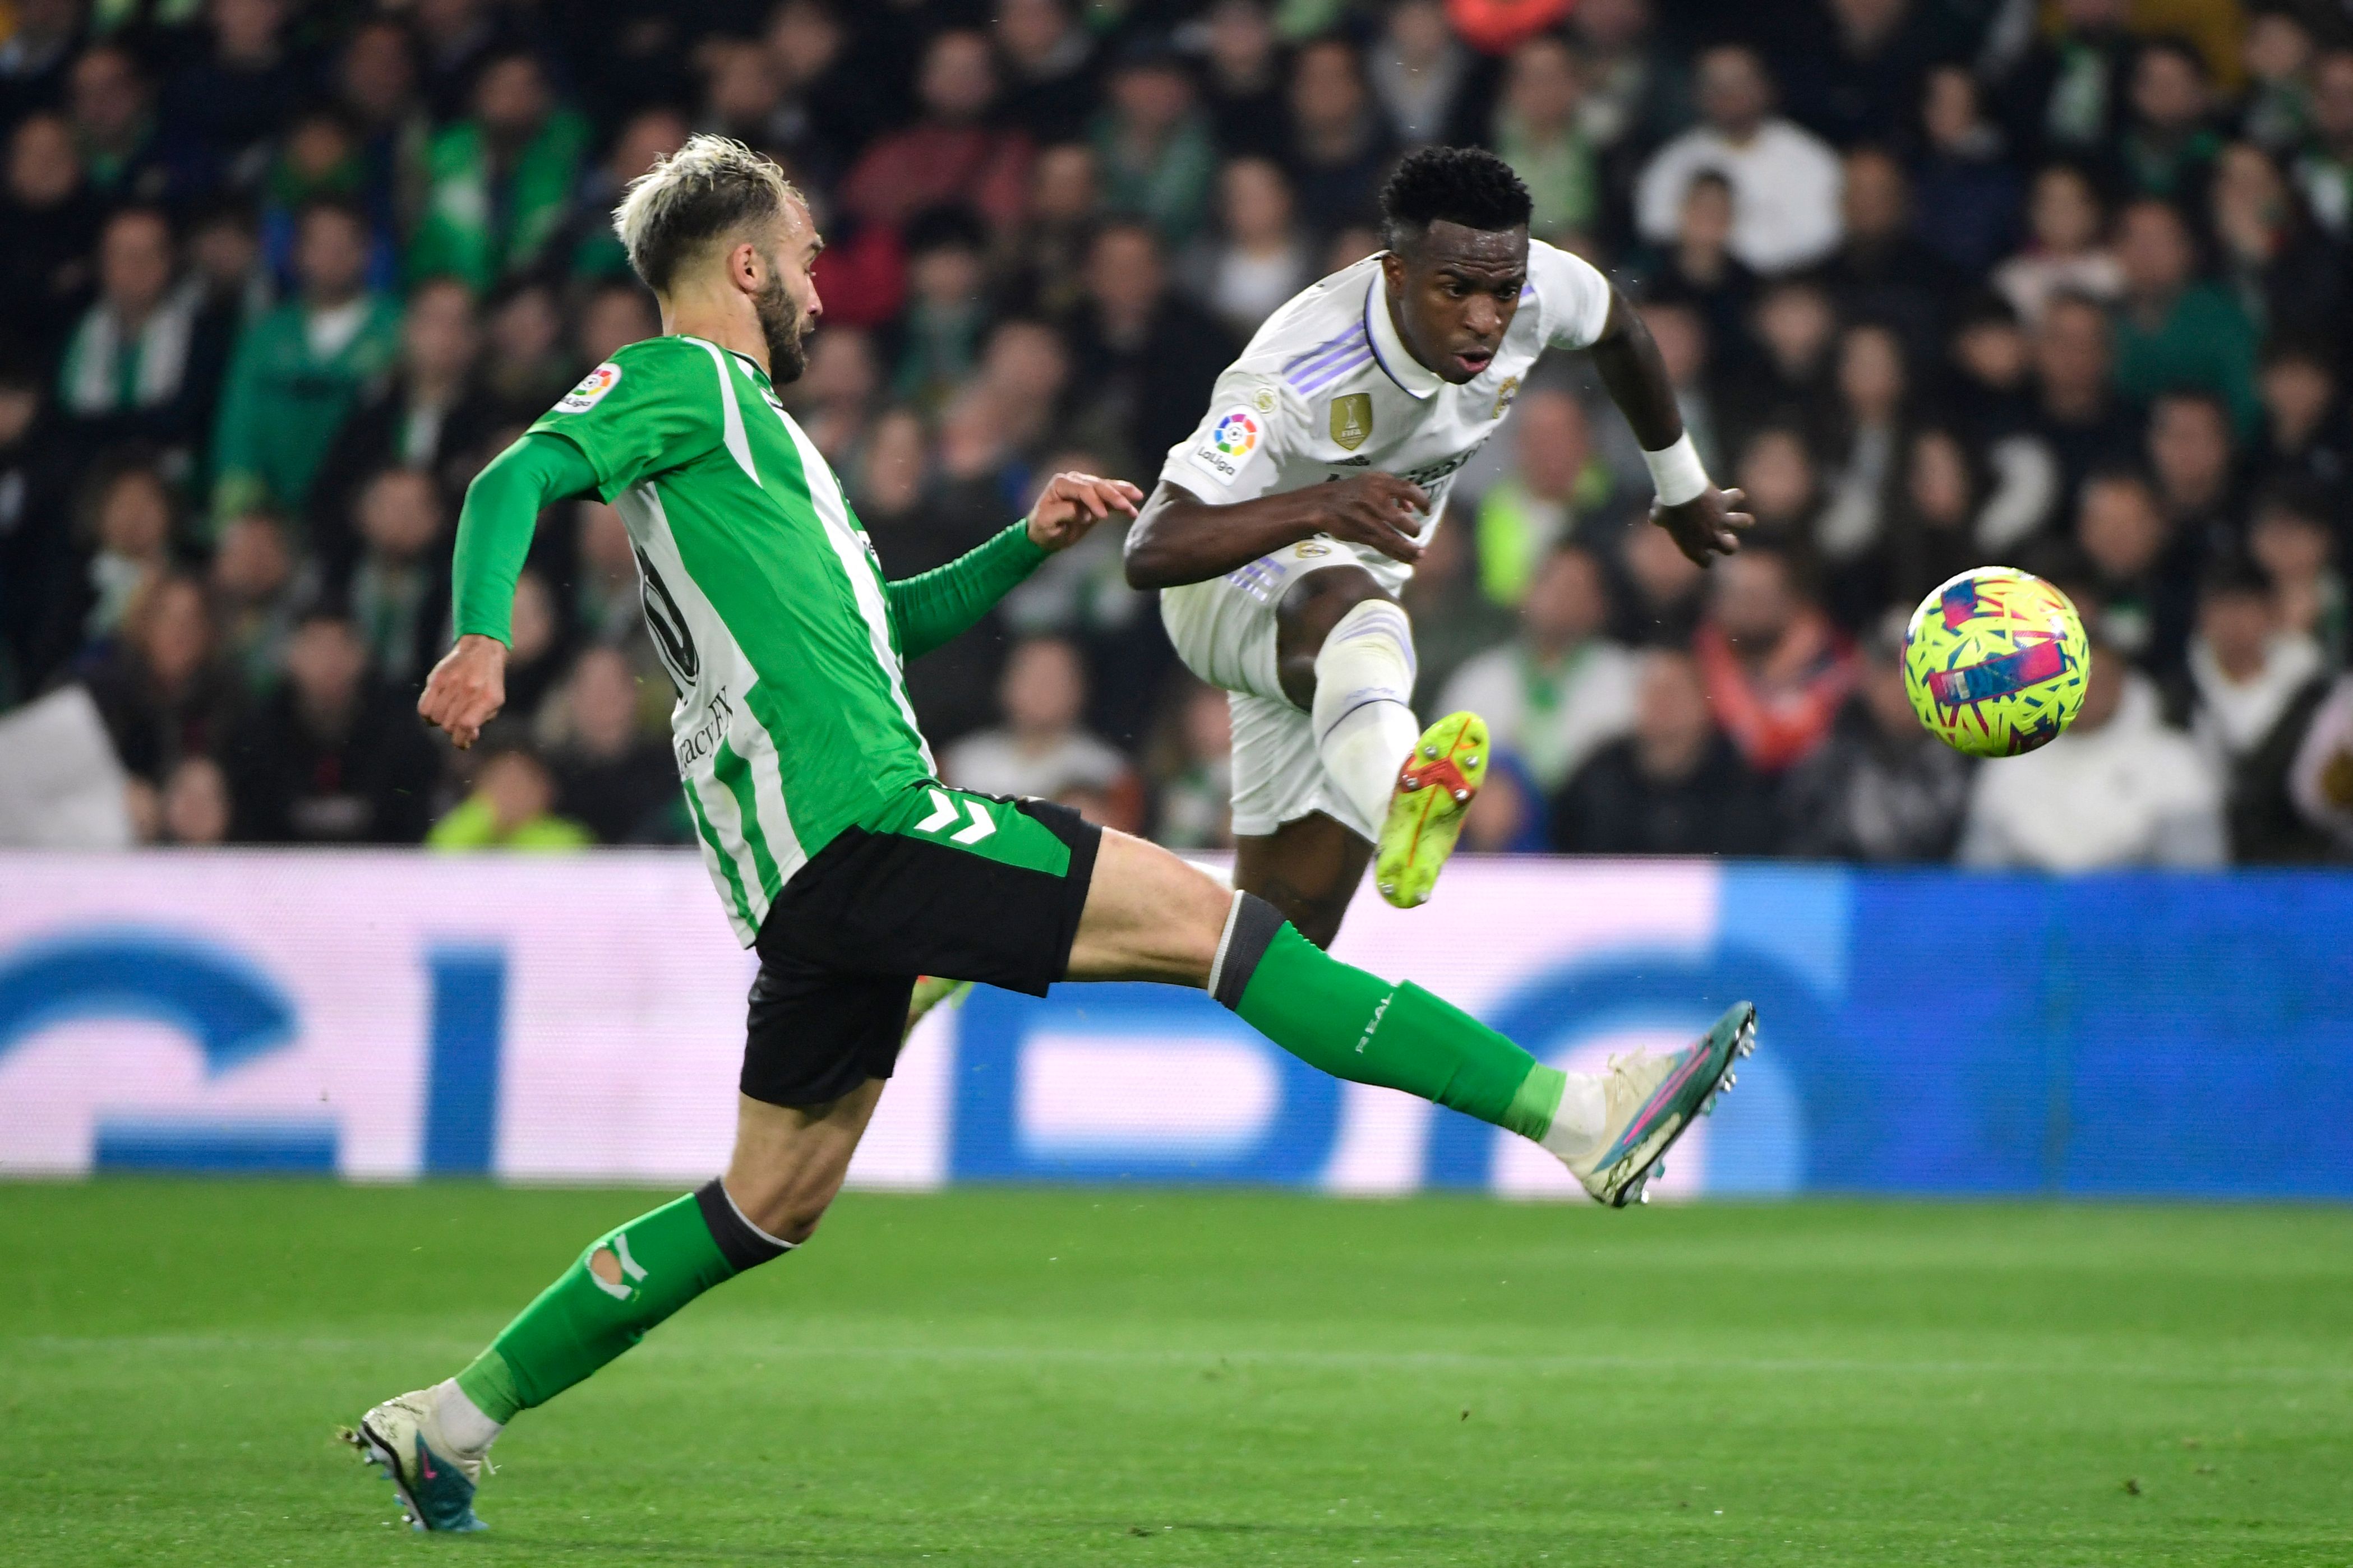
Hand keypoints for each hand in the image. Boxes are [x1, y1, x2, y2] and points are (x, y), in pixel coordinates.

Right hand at [417, 633, 507, 749]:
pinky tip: (435, 712)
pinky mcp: (437, 679)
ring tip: (448, 715)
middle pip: (449, 725)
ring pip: (435, 718)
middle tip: (457, 724)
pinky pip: (423, 707)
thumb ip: (480, 721)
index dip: (461, 741)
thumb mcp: (494, 702)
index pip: (465, 726)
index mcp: (486, 698)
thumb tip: (466, 738)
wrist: (481, 650)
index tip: (462, 742)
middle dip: (453, 730)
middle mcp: (468, 690)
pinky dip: (427, 715)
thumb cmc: (489, 682)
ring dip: (440, 722)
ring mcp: (451, 683)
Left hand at [1026, 471, 1143, 551]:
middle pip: (1098, 486)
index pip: (1083, 489)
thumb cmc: (1043, 527)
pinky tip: (1134, 509)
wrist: (1044, 534)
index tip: (1102, 517)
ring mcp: (1087, 487)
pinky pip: (1111, 498)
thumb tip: (1084, 512)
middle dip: (1113, 495)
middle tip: (1126, 506)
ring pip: (1108, 488)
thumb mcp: (1047, 521)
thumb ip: (1064, 513)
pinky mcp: (1096, 498)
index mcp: (1061, 483)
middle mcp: (1075, 480)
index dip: (1094, 501)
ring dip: (1123, 493)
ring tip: (1138, 497)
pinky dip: (1123, 502)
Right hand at [1315, 473, 1428, 563]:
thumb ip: (1393, 490)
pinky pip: (1382, 547)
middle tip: (1417, 533)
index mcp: (1380, 484)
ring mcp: (1367, 520)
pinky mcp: (1361, 534)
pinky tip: (1409, 560)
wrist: (1323, 504)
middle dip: (1413, 529)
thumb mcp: (1372, 481)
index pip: (1408, 490)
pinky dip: (1397, 554)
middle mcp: (1374, 501)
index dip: (1422, 501)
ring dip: (1408, 548)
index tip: (1427, 511)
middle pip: (1401, 519)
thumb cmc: (1353, 491)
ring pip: (1391, 537)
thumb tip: (1410, 508)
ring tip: (1420, 554)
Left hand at [1652, 485, 1751, 565]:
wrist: (1679, 492)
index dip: (1706, 559)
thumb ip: (1659, 520)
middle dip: (1731, 544)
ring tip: (1744, 520)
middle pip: (1730, 548)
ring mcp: (1720, 520)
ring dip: (1743, 520)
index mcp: (1694, 547)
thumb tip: (1655, 517)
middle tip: (1726, 537)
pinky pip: (1736, 497)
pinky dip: (1735, 495)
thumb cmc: (1667, 507)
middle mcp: (1711, 537)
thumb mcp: (1658, 517)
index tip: (1706, 555)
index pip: (1706, 562)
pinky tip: (1734, 494)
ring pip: (1742, 523)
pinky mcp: (1724, 502)